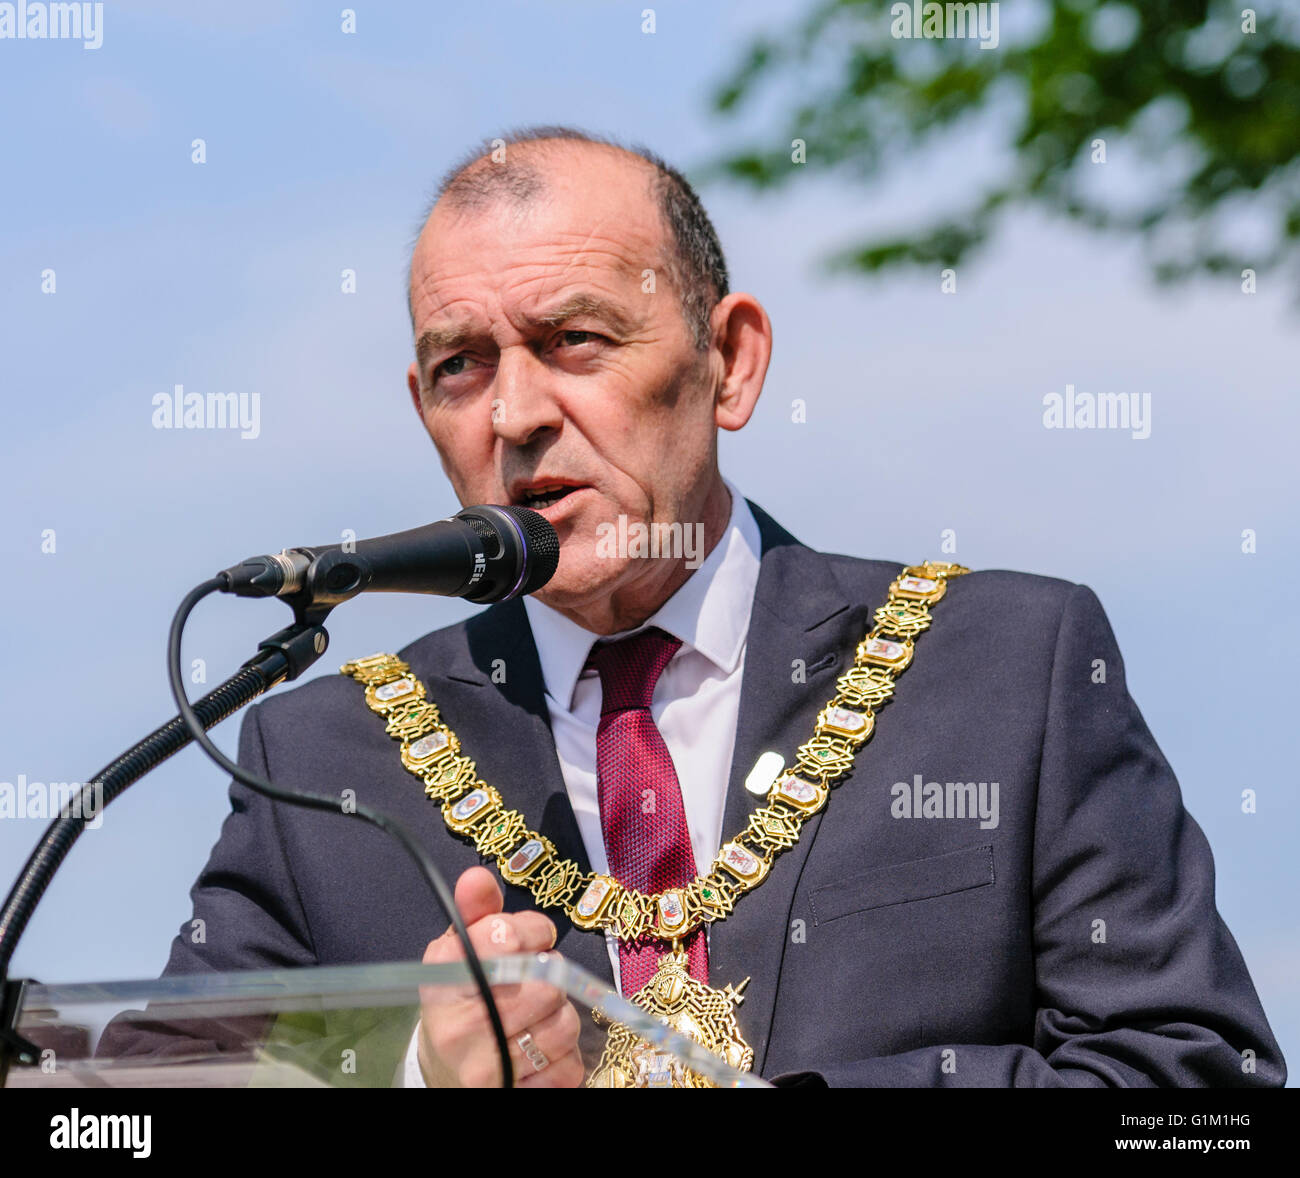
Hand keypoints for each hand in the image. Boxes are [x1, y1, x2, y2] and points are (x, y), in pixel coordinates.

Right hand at [417, 866, 583, 1087]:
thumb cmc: (460, 1001)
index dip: (532, 931)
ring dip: (559, 1017)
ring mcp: (487, 1068)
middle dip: (548, 976)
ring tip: (535, 1017)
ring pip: (565, 1024)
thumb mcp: (459, 952)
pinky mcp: (514, 1096)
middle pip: (546, 982)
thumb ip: (475, 912)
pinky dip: (563, 1058)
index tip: (527, 939)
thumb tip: (477, 876)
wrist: (444, 1073)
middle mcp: (461, 1026)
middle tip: (532, 982)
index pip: (510, 936)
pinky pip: (570, 1067)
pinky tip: (538, 1053)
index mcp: (445, 979)